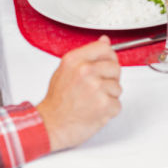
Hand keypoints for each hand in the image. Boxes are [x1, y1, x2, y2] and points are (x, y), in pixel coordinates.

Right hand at [36, 36, 122, 151]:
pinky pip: (117, 104)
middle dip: (110, 79)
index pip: (105, 48)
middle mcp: (86, 71)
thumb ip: (86, 55)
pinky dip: (109, 111)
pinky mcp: (104, 104)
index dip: (109, 58)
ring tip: (92, 102)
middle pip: (115, 67)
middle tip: (96, 89)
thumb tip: (104, 41)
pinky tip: (95, 111)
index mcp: (75, 60)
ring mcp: (96, 87)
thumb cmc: (56, 102)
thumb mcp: (65, 70)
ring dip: (109, 97)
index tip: (106, 65)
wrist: (50, 126)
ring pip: (118, 88)